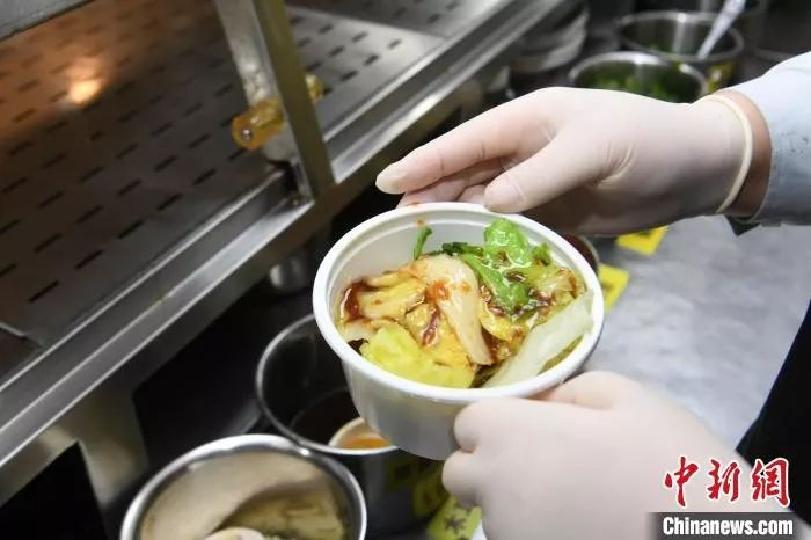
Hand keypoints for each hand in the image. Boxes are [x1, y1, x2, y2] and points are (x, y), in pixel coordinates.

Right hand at [377, 88, 759, 233]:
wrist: (694, 169)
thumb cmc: (646, 143)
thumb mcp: (592, 151)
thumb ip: (538, 177)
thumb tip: (488, 204)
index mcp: (526, 122)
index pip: (464, 143)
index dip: (424, 163)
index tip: (386, 183)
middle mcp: (522, 151)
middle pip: (464, 174)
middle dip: (430, 195)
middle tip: (396, 224)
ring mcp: (536, 182)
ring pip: (482, 201)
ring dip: (454, 219)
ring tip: (421, 242)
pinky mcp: (552, 210)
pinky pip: (509, 224)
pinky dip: (488, 237)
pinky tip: (468, 254)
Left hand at [443, 372, 781, 539]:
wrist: (712, 537)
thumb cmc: (667, 457)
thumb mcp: (625, 396)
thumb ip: (567, 392)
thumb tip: (543, 405)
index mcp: (509, 437)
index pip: (467, 424)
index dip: (497, 421)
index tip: (530, 425)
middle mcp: (495, 490)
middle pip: (462, 474)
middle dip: (489, 464)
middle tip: (543, 462)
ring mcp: (510, 536)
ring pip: (491, 511)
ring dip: (515, 499)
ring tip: (578, 495)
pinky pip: (519, 539)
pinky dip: (538, 530)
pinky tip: (584, 523)